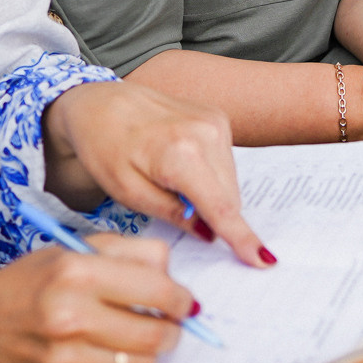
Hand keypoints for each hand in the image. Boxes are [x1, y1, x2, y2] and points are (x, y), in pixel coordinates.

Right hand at [0, 233, 196, 362]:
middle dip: (172, 329)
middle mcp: (69, 317)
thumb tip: (173, 274)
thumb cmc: (30, 284)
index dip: (181, 299)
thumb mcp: (73, 250)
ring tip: (137, 338)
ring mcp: (65, 360)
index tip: (184, 302)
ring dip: (149, 353)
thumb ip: (129, 252)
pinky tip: (103, 354)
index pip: (158, 290)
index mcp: (76, 273)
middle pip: (157, 333)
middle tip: (168, 323)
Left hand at [40, 80, 266, 264]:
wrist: (99, 102)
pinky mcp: (217, 117)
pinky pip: (225, 163)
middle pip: (229, 196)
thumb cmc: (104, 146)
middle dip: (212, 214)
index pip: (221, 206)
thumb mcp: (127, 191)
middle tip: (174, 207)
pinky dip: (209, 175)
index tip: (262, 259)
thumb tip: (208, 232)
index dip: (241, 236)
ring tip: (169, 180)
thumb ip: (171, 213)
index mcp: (181, 152)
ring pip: (230, 181)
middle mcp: (207, 132)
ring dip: (210, 193)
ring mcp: (216, 121)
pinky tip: (179, 165)